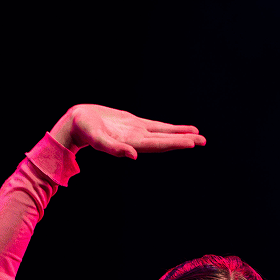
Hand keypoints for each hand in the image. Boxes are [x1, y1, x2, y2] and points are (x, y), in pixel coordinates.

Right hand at [50, 105, 205, 159]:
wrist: (75, 124)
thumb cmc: (83, 131)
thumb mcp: (97, 138)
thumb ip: (114, 149)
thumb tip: (132, 156)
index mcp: (132, 143)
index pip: (159, 143)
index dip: (176, 142)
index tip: (193, 142)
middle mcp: (138, 139)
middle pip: (165, 140)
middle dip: (184, 140)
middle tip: (204, 140)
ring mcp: (137, 132)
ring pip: (163, 134)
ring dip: (180, 134)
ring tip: (198, 135)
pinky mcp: (133, 124)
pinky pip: (156, 126)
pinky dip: (169, 128)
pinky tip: (180, 129)